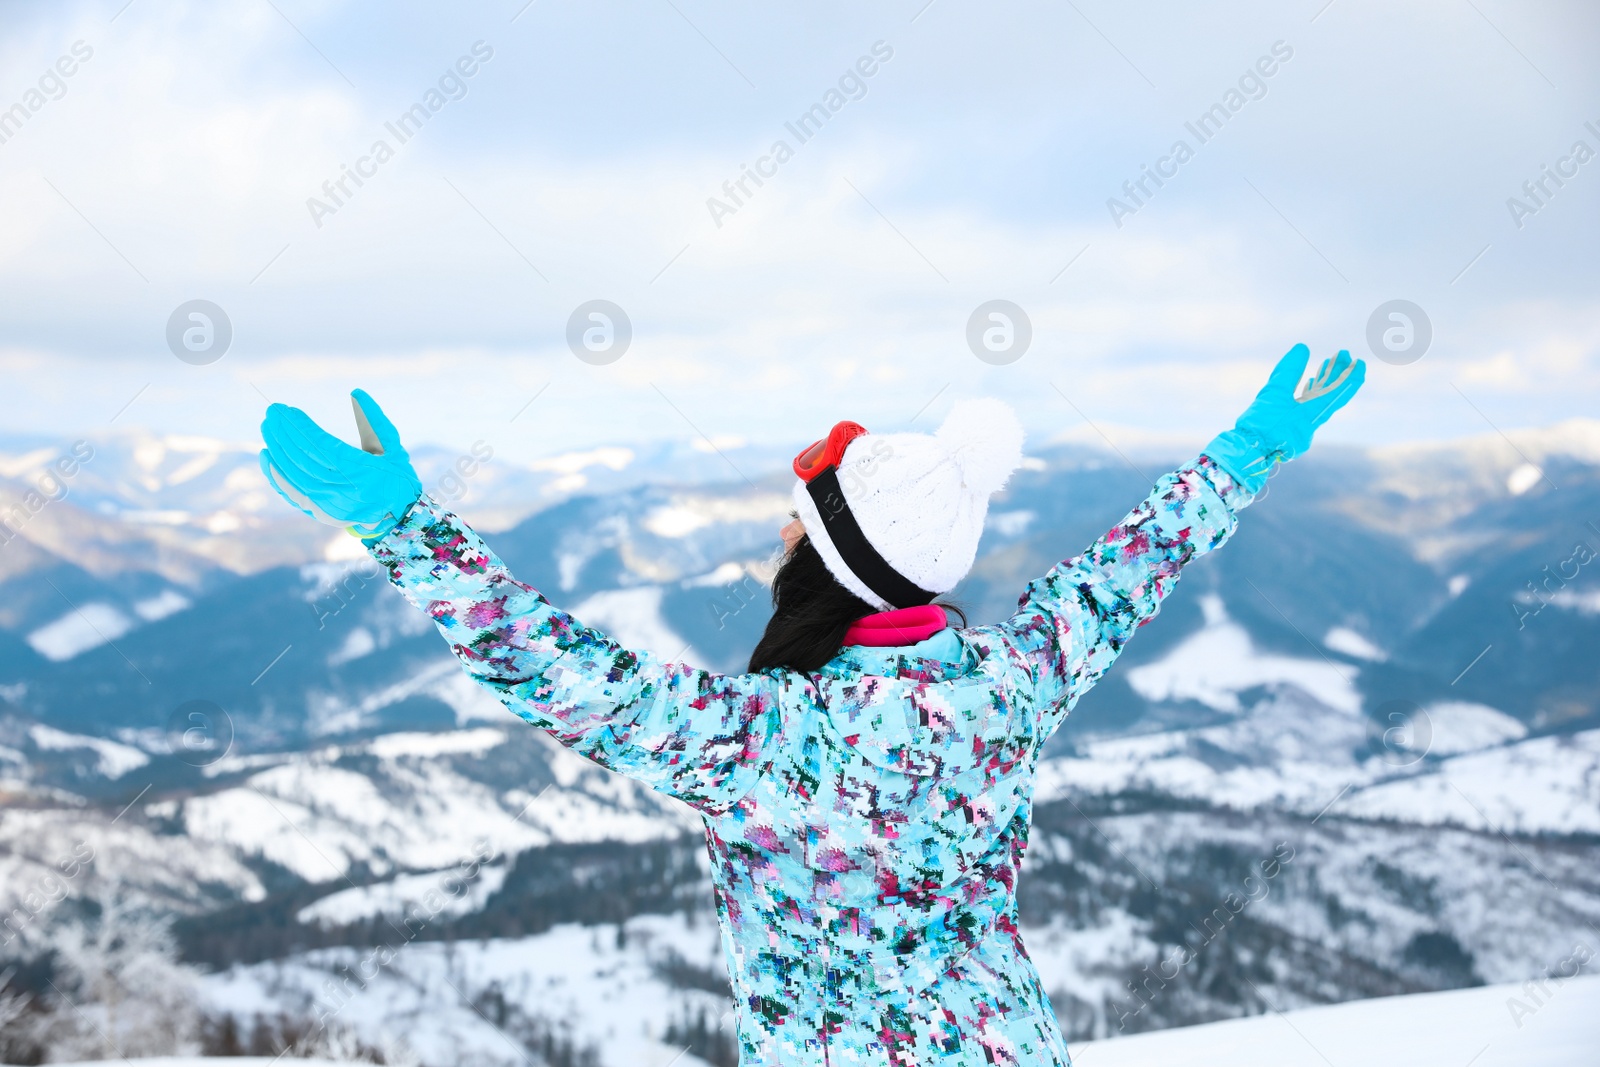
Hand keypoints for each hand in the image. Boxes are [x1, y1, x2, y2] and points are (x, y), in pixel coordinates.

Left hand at [259, 389, 422, 540]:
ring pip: (294, 473)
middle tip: (272, 411)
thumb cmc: (397, 478)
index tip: (288, 409)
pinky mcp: (320, 512)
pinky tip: (266, 455)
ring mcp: (330, 504)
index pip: (322, 447)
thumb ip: (374, 420)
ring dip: (277, 448)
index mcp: (364, 473)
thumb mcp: (392, 447)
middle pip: (304, 459)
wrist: (399, 518)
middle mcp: (344, 491)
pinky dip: (276, 474)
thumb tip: (355, 392)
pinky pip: (291, 492)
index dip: (302, 428)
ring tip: (268, 426)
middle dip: (284, 433)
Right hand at [1205, 343, 1365, 492]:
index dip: (1351, 375)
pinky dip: (1311, 392)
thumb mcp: (1273, 393)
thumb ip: (1288, 371)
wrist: (1247, 451)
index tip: (1358, 360)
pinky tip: (1309, 382)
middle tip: (1343, 354)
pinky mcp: (1292, 427)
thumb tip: (1302, 347)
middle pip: (1332, 393)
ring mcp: (1303, 425)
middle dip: (1338, 373)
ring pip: (1320, 399)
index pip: (1340, 391)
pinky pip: (1308, 407)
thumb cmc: (1260, 425)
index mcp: (1313, 413)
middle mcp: (1313, 420)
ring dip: (1324, 380)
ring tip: (1328, 362)